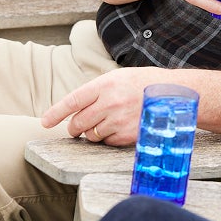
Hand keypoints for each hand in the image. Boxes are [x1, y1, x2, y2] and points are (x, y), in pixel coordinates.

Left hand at [40, 67, 169, 144]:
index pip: (73, 101)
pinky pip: (107, 142)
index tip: (45, 122)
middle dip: (74, 127)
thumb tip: (75, 108)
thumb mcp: (119, 78)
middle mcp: (110, 102)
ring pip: (91, 135)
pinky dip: (108, 139)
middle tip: (76, 128)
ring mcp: (120, 120)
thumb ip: (97, 91)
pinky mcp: (129, 135)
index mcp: (106, 84)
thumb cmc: (145, 83)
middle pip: (79, 122)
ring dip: (93, 133)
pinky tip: (120, 128)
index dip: (56, 113)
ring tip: (107, 123)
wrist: (175, 94)